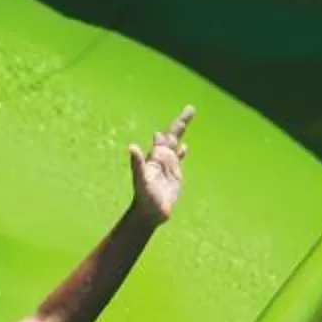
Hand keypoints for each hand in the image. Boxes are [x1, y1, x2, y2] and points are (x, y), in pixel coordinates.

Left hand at [128, 105, 193, 229]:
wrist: (149, 213)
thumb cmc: (145, 198)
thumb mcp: (141, 179)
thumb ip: (137, 163)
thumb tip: (131, 147)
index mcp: (156, 157)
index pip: (166, 136)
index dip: (175, 125)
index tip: (187, 110)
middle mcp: (161, 158)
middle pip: (172, 136)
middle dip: (181, 123)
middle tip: (190, 108)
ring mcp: (167, 166)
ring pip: (175, 145)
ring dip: (180, 134)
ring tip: (185, 121)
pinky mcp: (173, 176)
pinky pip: (178, 160)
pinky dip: (181, 152)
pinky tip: (184, 148)